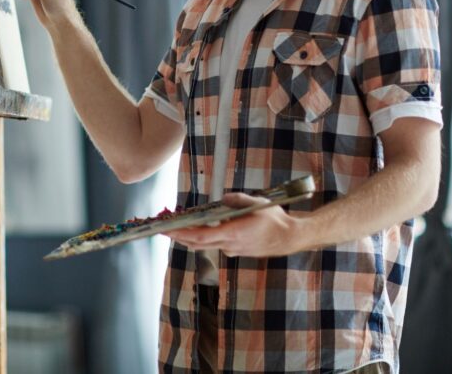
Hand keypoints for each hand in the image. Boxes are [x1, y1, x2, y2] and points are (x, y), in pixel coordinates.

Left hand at [164, 193, 305, 257]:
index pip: (201, 236)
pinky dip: (202, 238)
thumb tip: (223, 199)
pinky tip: (197, 230)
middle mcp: (230, 245)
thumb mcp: (257, 204)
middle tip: (162, 229)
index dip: (182, 234)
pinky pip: (214, 245)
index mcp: (234, 233)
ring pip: (205, 246)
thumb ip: (238, 200)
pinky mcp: (236, 251)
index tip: (167, 230)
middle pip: (197, 243)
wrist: (290, 238)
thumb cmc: (275, 219)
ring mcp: (233, 250)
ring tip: (174, 228)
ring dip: (188, 238)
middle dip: (178, 236)